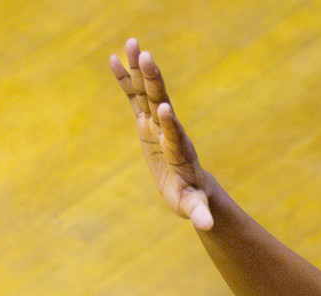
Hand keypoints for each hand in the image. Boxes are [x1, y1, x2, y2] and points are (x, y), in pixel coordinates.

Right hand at [109, 38, 213, 229]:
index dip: (171, 124)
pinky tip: (114, 58)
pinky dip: (125, 80)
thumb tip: (206, 227)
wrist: (190, 186)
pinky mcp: (145, 123)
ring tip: (132, 43)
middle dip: (154, 82)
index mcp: (180, 152)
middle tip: (147, 56)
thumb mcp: (194, 208)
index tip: (166, 108)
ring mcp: (156, 124)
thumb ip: (199, 214)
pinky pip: (134, 98)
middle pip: (161, 103)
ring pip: (147, 93)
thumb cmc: (192, 199)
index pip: (175, 135)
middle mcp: (169, 132)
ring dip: (139, 70)